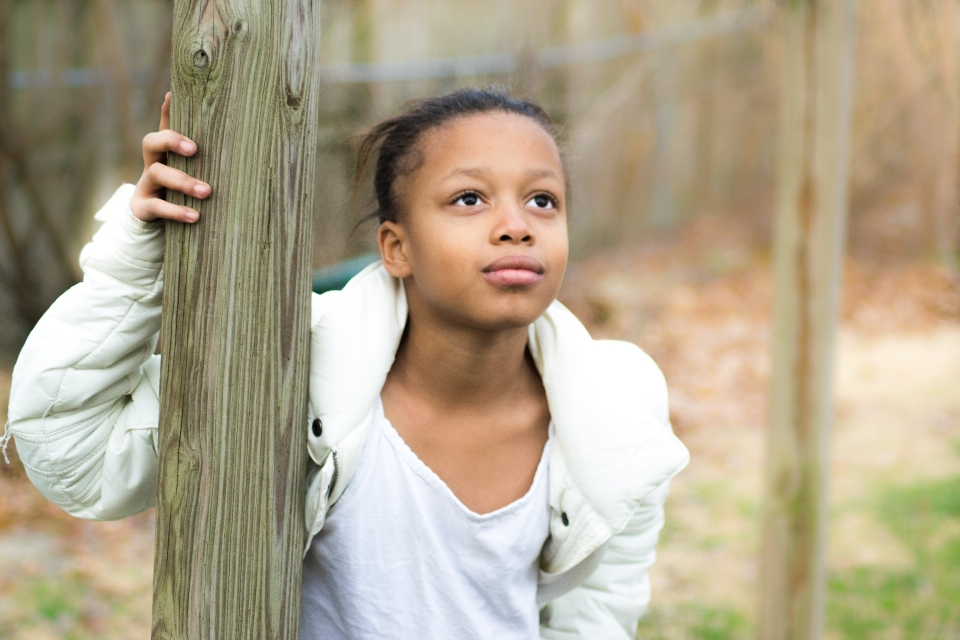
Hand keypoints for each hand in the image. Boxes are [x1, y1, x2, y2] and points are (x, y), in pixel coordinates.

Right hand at [131, 92, 210, 223]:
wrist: (157, 223)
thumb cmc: (183, 193)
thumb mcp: (196, 174)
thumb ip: (209, 158)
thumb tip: (235, 138)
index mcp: (166, 153)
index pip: (165, 127)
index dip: (167, 111)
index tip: (172, 95)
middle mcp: (152, 164)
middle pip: (151, 142)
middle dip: (172, 141)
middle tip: (194, 149)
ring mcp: (145, 185)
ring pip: (157, 173)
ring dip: (182, 181)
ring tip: (206, 192)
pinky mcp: (142, 207)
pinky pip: (156, 206)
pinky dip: (175, 210)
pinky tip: (194, 216)